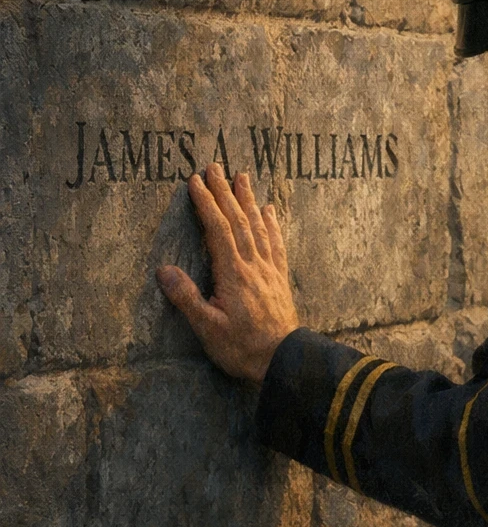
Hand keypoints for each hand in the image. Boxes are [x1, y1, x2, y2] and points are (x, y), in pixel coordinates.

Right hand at [156, 164, 298, 382]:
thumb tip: (163, 270)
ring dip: (248, 200)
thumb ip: (187, 298)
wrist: (285, 359)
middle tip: (215, 166)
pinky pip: (276, 243)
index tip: (195, 181)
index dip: (206, 204)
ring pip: (257, 227)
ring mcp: (269, 269)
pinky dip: (271, 224)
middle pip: (237, 220)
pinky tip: (270, 211)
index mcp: (233, 273)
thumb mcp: (207, 328)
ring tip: (242, 177)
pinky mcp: (280, 278)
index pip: (217, 229)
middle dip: (224, 192)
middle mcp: (253, 265)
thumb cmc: (242, 347)